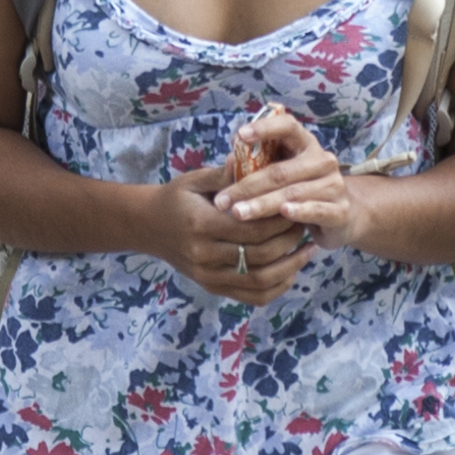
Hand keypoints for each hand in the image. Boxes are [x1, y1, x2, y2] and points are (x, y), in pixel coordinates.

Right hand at [144, 121, 327, 307]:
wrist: (147, 226)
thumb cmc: (175, 198)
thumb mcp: (195, 180)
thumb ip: (225, 174)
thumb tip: (255, 158)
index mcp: (201, 224)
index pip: (251, 227)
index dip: (280, 220)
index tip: (298, 205)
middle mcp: (204, 255)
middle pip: (260, 254)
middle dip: (289, 241)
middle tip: (306, 224)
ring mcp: (208, 276)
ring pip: (260, 280)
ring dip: (290, 267)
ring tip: (307, 249)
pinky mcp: (212, 287)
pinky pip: (252, 296)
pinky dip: (277, 287)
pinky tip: (291, 271)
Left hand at [224, 112, 391, 270]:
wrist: (342, 216)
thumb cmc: (302, 190)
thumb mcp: (283, 173)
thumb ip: (261, 166)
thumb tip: (229, 160)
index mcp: (305, 144)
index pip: (288, 126)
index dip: (265, 128)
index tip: (239, 135)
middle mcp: (322, 160)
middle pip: (281, 171)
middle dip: (247, 186)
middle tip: (221, 199)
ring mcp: (333, 185)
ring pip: (293, 193)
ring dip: (262, 204)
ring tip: (238, 212)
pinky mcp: (339, 210)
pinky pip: (316, 210)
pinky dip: (299, 211)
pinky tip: (283, 212)